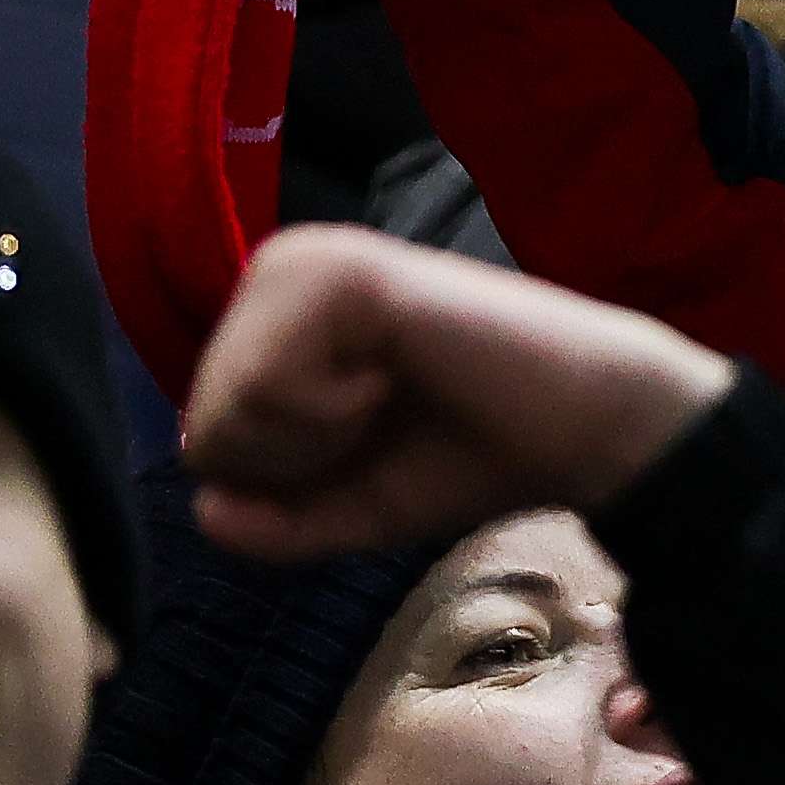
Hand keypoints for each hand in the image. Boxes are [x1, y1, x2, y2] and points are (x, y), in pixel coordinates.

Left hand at [182, 226, 737, 562]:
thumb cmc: (473, 456)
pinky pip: (270, 382)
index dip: (284, 480)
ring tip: (392, 396)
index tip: (372, 442)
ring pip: (228, 402)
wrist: (580, 428)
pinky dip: (333, 413)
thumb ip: (273, 523)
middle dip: (295, 463)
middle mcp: (282, 269)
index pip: (203, 433)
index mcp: (275, 314)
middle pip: (206, 420)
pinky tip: (396, 375)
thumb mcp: (353, 507)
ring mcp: (312, 261)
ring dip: (315, 438)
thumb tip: (206, 510)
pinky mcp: (345, 271)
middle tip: (387, 421)